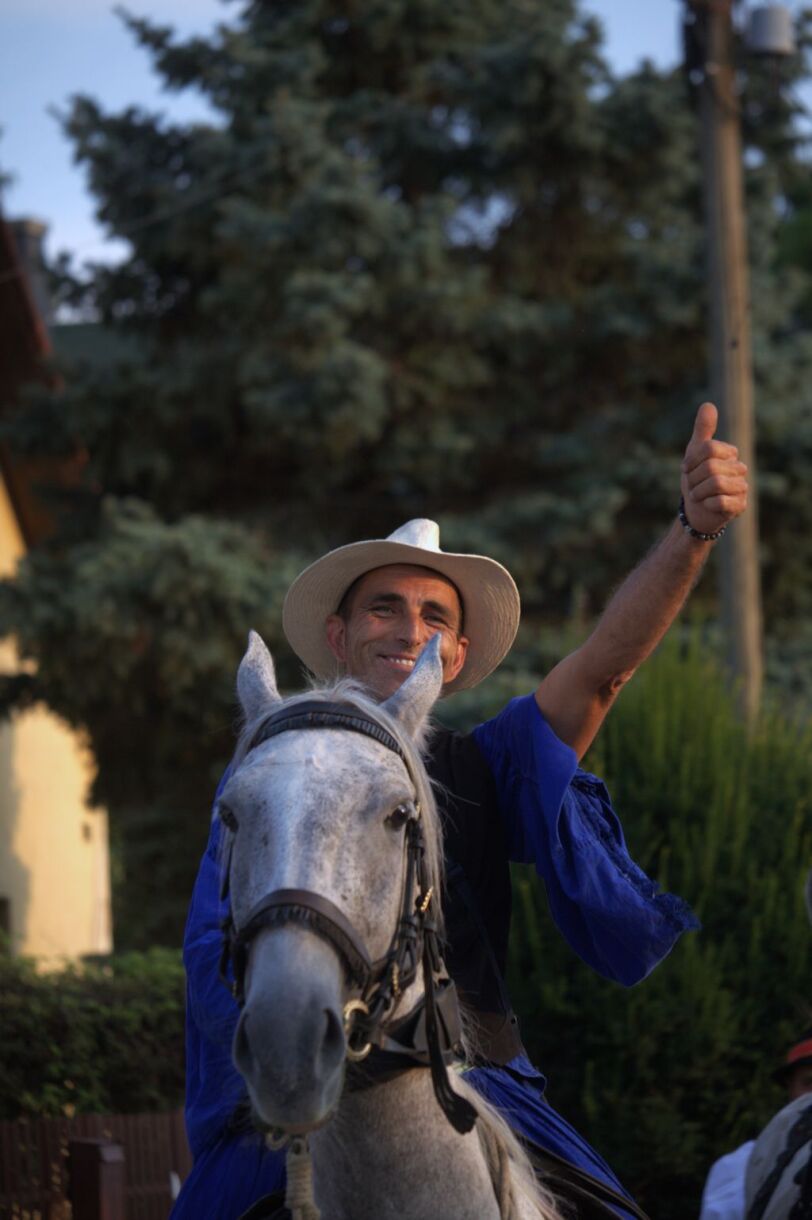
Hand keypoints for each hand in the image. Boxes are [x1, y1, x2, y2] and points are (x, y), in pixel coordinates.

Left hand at [680, 403, 747, 536]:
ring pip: (717, 483)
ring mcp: (742, 488)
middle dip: (694, 479)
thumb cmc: (696, 480)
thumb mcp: (695, 453)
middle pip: (711, 467)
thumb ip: (703, 430)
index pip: (709, 448)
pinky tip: (708, 505)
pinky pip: (721, 501)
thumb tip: (708, 405)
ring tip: (698, 496)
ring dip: (699, 492)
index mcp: (730, 454)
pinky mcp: (740, 506)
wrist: (695, 512)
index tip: (686, 469)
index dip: (692, 460)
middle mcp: (740, 469)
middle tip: (692, 486)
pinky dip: (707, 504)